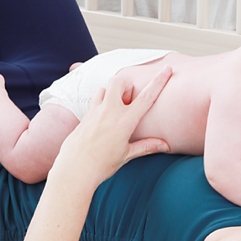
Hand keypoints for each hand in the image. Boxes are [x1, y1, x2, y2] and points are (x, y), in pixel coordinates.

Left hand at [52, 66, 172, 189]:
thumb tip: (165, 146)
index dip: (158, 81)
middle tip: (129, 99)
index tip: (166, 70)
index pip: (146, 97)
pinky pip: (94, 102)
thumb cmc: (101, 165)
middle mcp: (109, 112)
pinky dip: (101, 105)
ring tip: (116, 109)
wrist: (74, 170)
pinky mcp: (84, 117)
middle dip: (126, 84)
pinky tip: (102, 122)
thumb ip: (146, 146)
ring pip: (104, 89)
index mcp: (125, 121)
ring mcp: (94, 112)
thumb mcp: (127, 155)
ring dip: (112, 93)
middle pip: (119, 81)